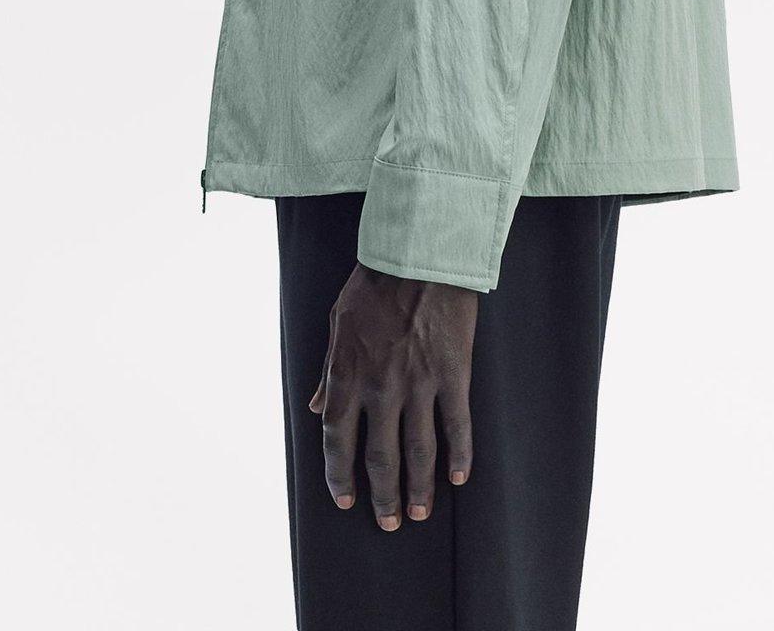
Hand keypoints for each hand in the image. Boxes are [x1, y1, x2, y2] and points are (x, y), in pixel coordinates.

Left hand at [308, 261, 477, 529]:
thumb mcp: (337, 322)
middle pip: (379, 457)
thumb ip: (327, 370)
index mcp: (347, 373)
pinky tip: (457, 478)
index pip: (337, 439)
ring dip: (419, 487)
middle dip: (383, 496)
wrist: (420, 252)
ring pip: (418, 451)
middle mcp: (380, 387)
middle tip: (390, 522)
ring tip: (420, 512)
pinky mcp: (453, 374)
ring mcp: (419, 383)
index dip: (338, 474)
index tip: (343, 499)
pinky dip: (459, 456)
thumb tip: (314, 406)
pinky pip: (457, 425)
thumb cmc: (375, 284)